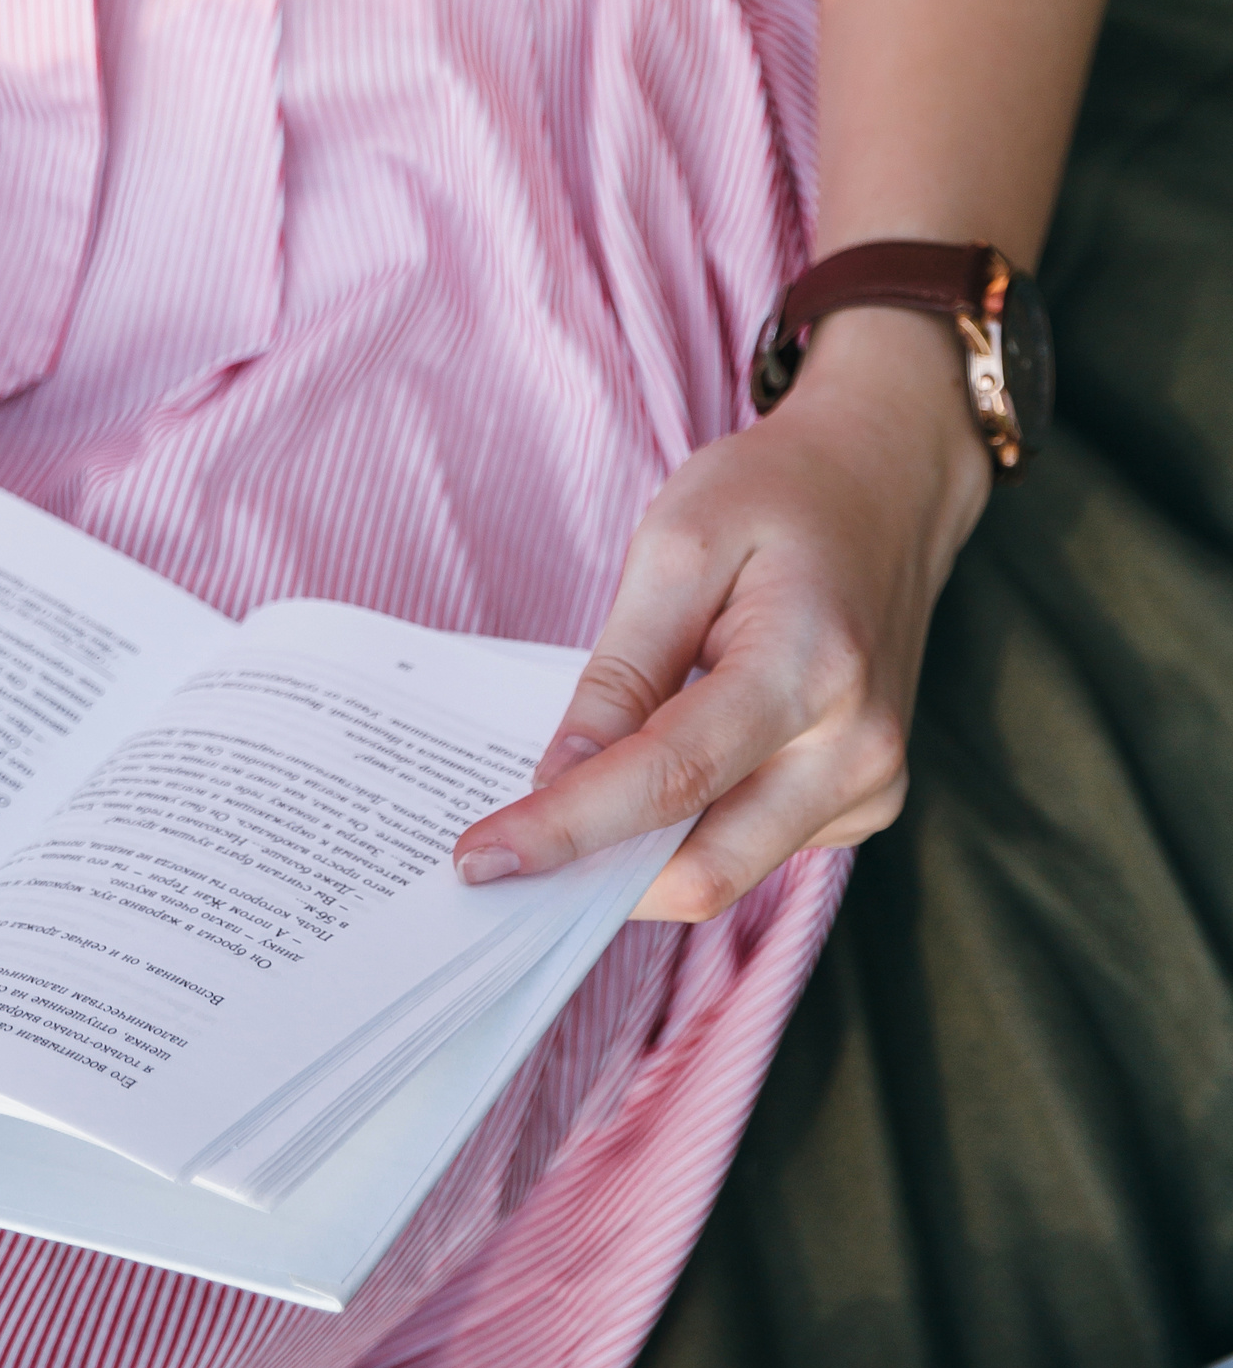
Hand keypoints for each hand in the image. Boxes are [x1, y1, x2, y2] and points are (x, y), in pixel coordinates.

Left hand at [451, 308, 993, 918]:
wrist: (883, 487)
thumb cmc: (774, 497)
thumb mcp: (676, 544)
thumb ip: (622, 669)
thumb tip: (561, 777)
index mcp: (810, 668)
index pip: (671, 780)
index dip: (570, 828)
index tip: (483, 858)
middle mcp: (857, 749)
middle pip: (708, 865)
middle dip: (595, 880)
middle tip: (500, 865)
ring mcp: (871, 784)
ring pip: (730, 869)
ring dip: (636, 861)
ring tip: (558, 817)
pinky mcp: (865, 800)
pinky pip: (757, 844)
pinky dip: (687, 831)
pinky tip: (643, 786)